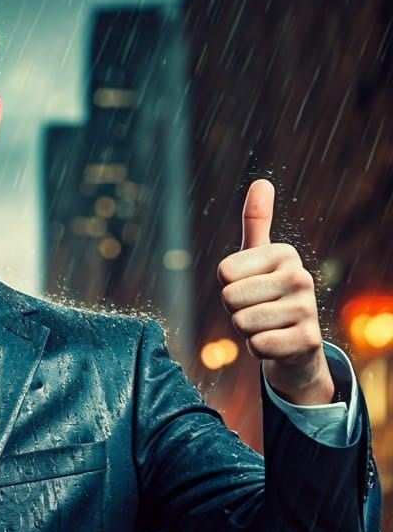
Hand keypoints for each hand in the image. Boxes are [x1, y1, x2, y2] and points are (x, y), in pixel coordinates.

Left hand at [217, 179, 334, 405]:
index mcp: (284, 254)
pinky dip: (258, 349)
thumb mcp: (259, 258)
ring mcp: (307, 308)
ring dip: (246, 331)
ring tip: (266, 325)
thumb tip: (261, 182)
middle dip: (235, 310)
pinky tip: (276, 343)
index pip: (224, 272)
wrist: (295, 343)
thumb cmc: (267, 295)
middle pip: (230, 297)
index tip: (249, 288)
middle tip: (256, 310)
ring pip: (241, 322)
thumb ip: (256, 222)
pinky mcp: (308, 340)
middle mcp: (300, 276)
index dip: (228, 286)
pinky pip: (257, 345)